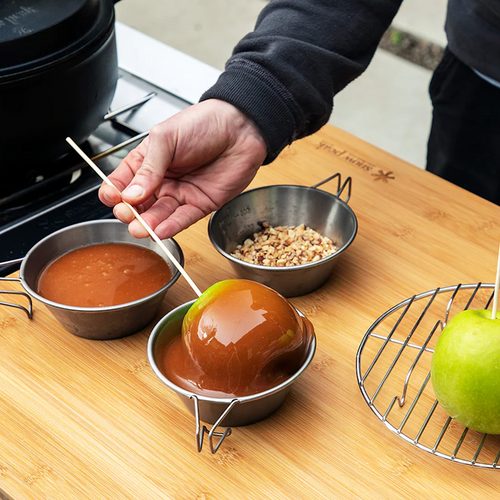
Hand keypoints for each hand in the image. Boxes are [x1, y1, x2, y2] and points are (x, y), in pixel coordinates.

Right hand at [98, 99, 266, 238]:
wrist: (240, 127)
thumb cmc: (203, 124)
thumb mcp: (166, 138)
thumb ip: (148, 167)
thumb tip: (131, 193)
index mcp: (148, 161)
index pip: (123, 182)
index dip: (114, 192)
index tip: (112, 197)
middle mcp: (162, 180)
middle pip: (139, 204)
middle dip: (130, 212)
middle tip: (126, 214)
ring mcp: (181, 193)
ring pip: (159, 215)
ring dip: (148, 224)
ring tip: (140, 229)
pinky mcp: (200, 205)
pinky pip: (182, 220)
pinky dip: (171, 228)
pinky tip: (159, 231)